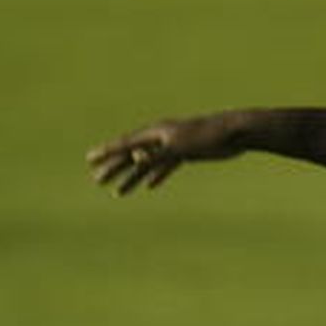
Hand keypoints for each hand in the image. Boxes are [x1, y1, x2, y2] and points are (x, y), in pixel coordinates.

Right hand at [86, 112, 247, 194]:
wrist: (236, 132)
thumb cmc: (207, 137)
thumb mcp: (178, 148)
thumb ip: (156, 156)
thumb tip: (135, 160)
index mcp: (156, 132)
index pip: (125, 143)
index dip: (106, 152)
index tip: (89, 158)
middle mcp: (161, 137)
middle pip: (132, 154)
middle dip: (114, 168)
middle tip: (96, 180)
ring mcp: (173, 144)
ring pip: (147, 163)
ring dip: (132, 177)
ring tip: (118, 193)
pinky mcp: (186, 151)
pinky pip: (164, 165)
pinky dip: (156, 175)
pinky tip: (150, 187)